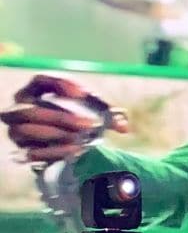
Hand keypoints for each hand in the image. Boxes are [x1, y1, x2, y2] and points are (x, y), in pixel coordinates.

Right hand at [1, 75, 127, 163]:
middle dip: (62, 118)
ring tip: (81, 138)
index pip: (40, 80)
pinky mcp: (25, 149)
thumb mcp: (94, 111)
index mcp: (36, 90)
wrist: (67, 142)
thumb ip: (109, 114)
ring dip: (57, 135)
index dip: (59, 85)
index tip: (82, 93)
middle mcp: (21, 108)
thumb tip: (123, 125)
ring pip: (27, 131)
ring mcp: (19, 129)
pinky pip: (33, 151)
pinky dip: (55, 151)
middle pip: (32, 110)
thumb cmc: (79, 117)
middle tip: (90, 124)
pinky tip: (76, 150)